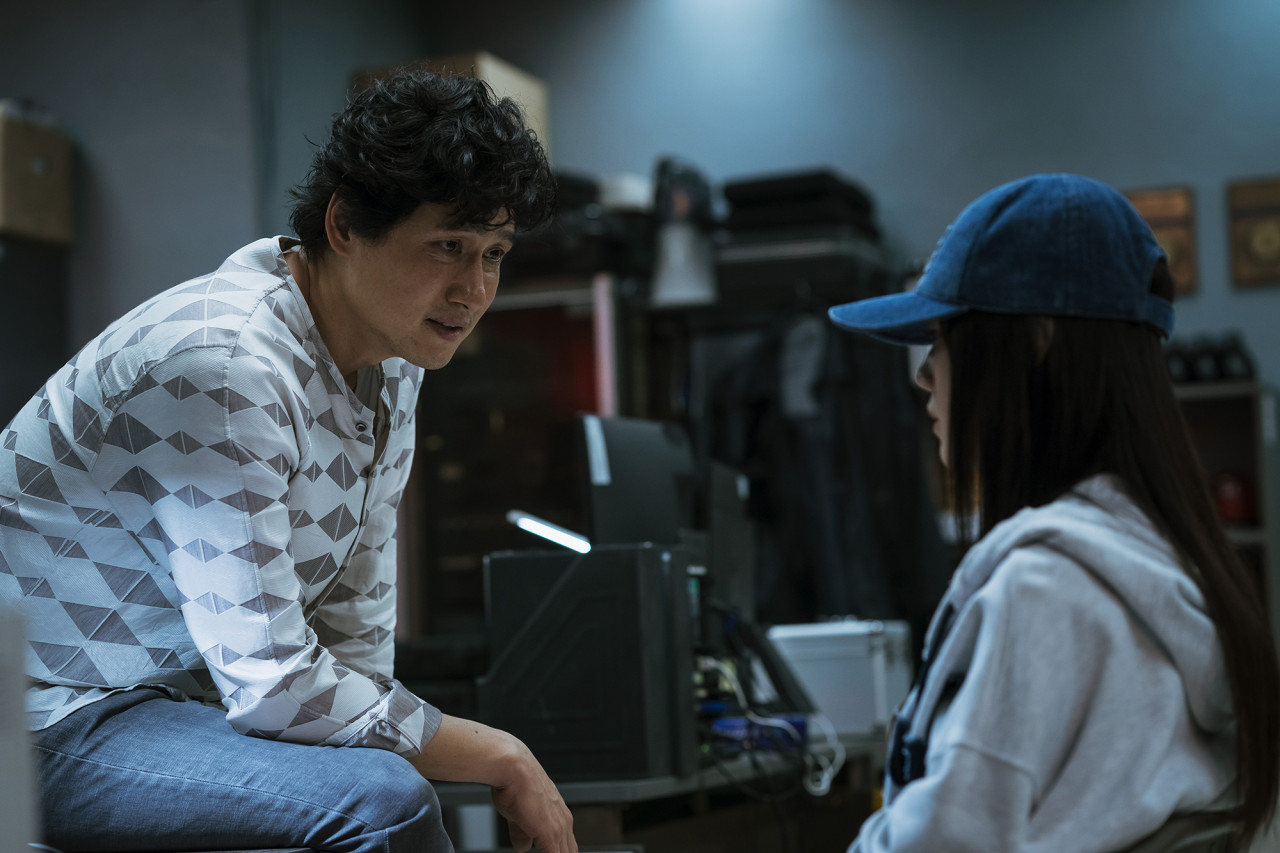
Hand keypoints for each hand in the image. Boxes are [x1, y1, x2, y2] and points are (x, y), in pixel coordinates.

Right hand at [409, 715, 575, 852]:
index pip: (566, 845)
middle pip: (569, 851)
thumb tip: (524, 847)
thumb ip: (522, 832)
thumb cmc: (512, 781)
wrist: (511, 766)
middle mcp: (564, 820)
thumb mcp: (518, 813)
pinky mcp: (550, 833)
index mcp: (560, 814)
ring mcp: (559, 827)